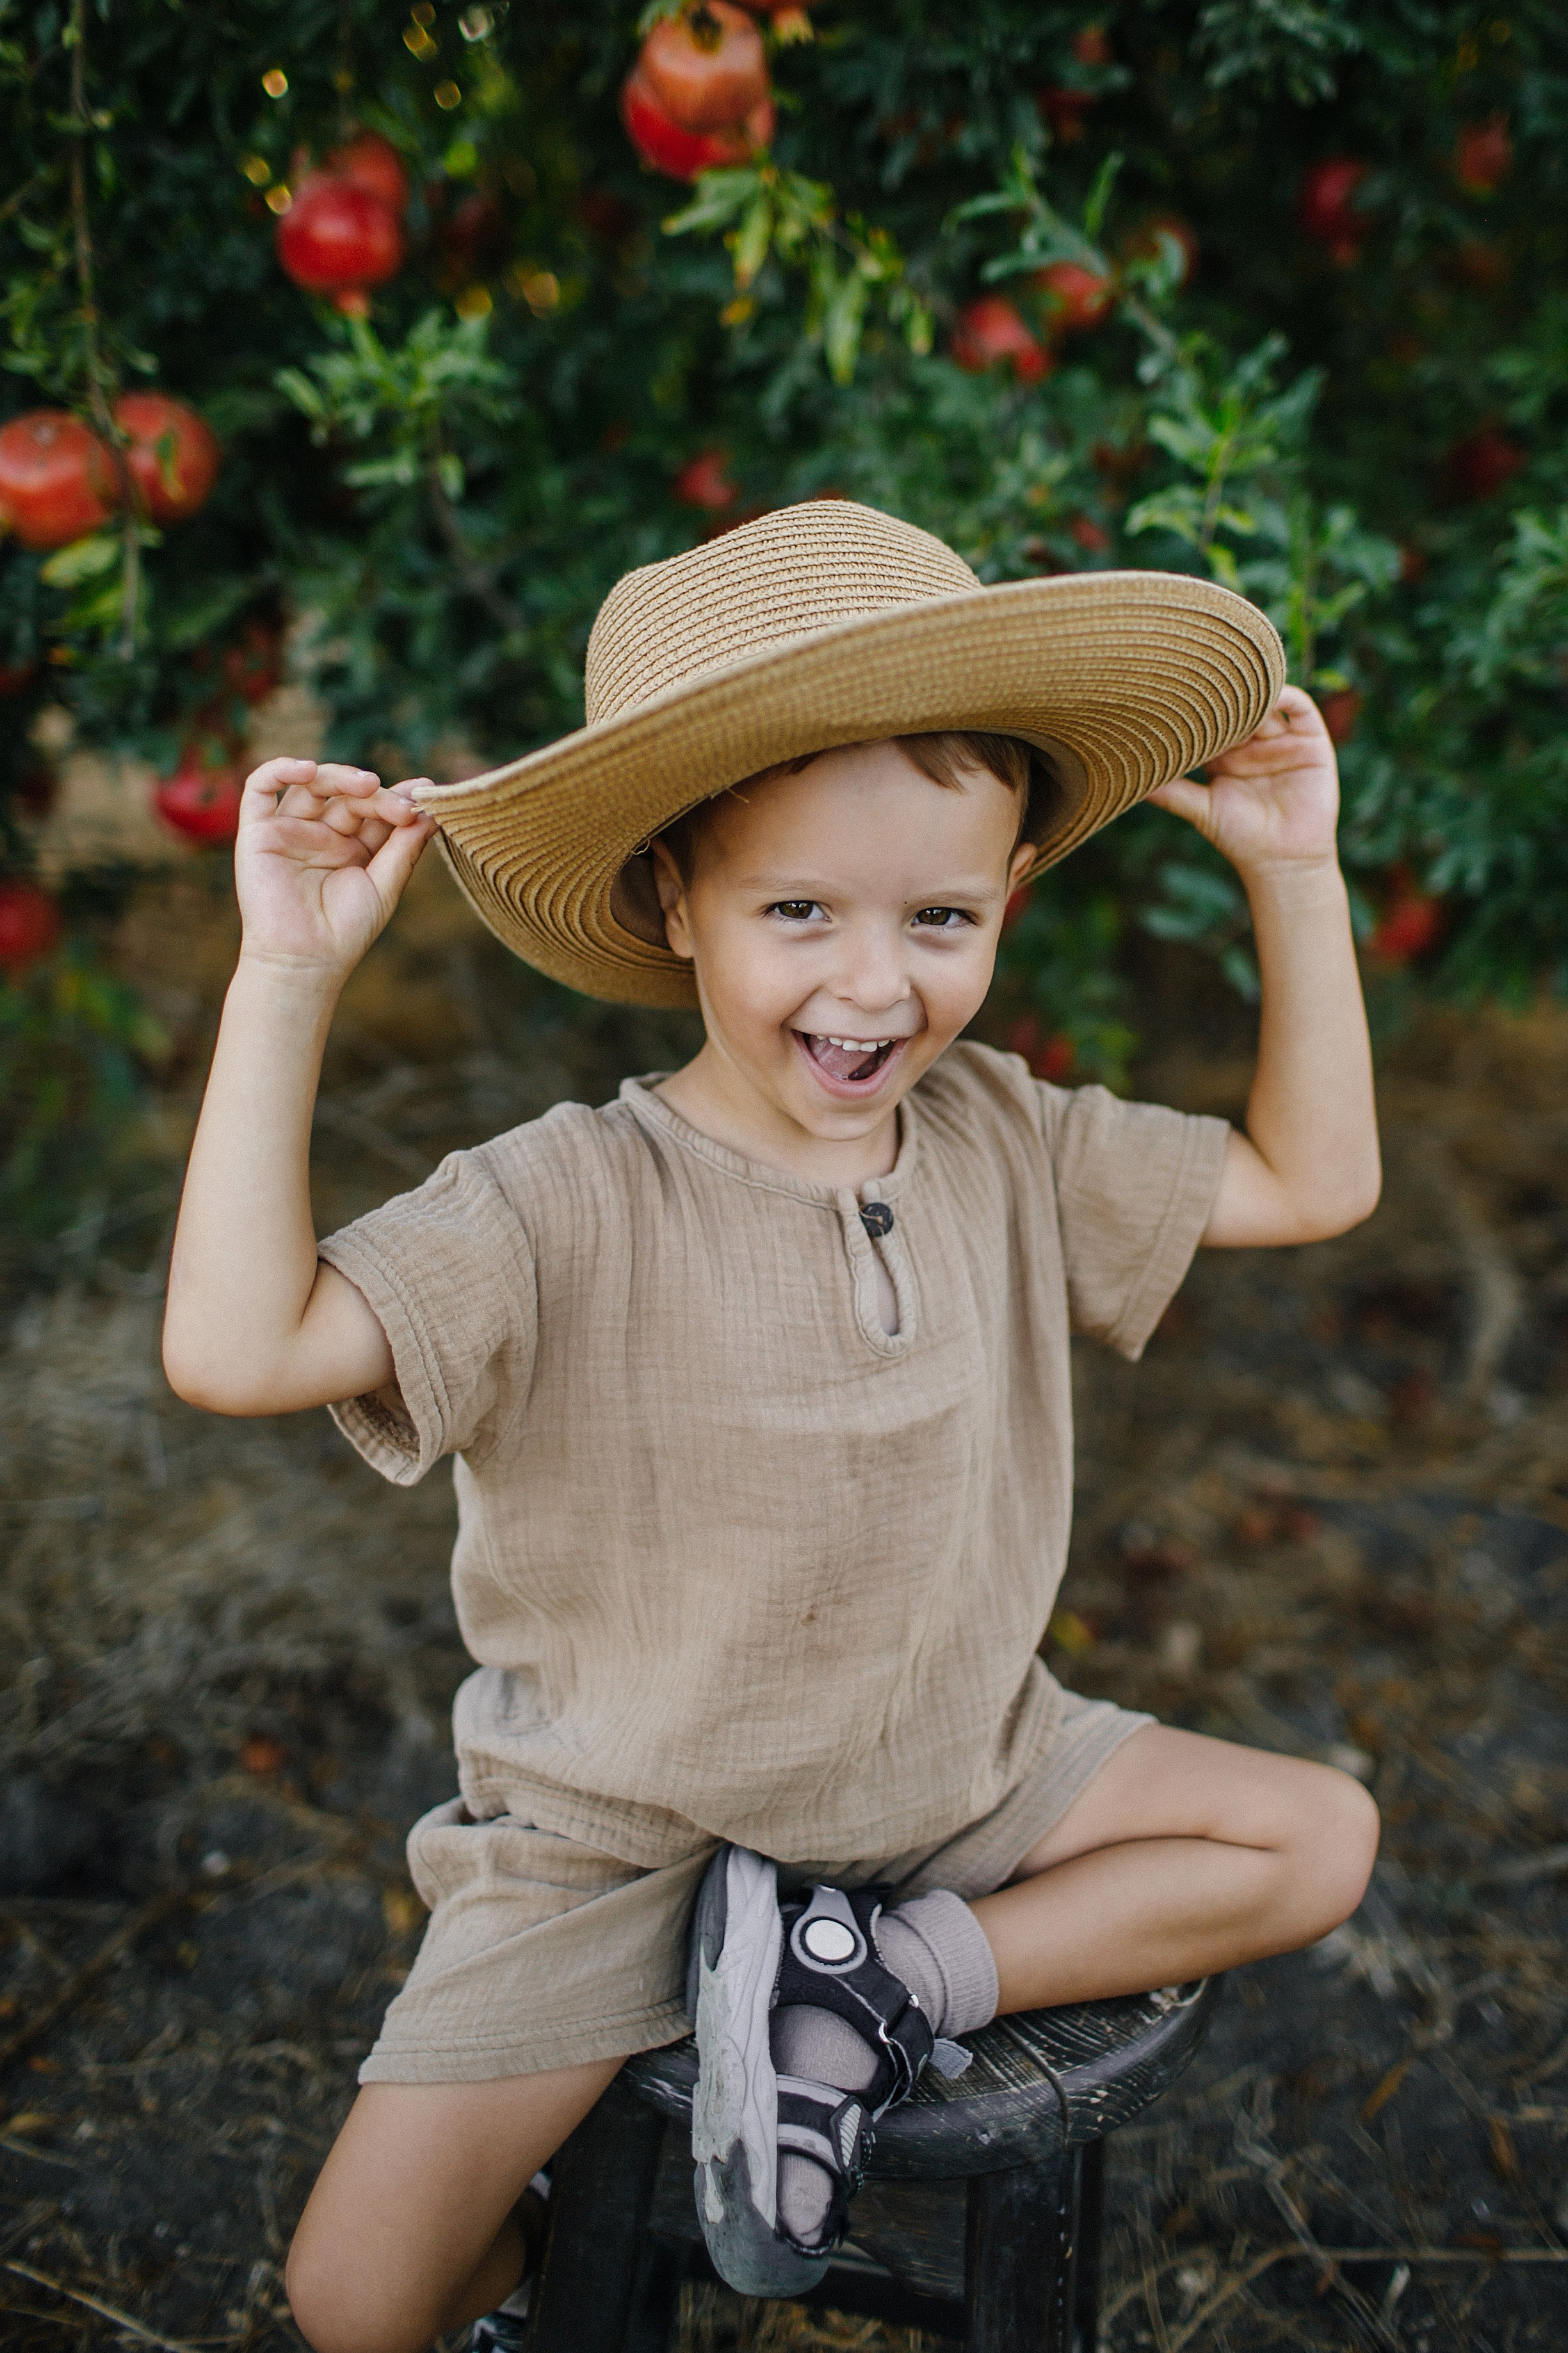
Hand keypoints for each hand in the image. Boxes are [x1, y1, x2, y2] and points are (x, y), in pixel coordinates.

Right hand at [233, 758, 436, 980]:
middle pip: (347, 794)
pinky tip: (307, 770)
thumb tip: (432, 811)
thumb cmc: (345, 932)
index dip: (396, 798)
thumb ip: (405, 847)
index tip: (423, 796)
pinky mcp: (258, 832)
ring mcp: (290, 830)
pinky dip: (280, 769)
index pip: (374, 808)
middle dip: (376, 794)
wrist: (304, 961)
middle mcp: (321, 834)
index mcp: (352, 847)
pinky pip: (259, 787)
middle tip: (400, 807)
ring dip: (340, 776)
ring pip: (311, 784)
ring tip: (367, 785)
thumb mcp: (384, 885)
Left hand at [1147, 686, 1338, 879]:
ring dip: (1254, 690)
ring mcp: (1283, 739)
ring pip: (1268, 701)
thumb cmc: (1239, 838)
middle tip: (1205, 673)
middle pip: (1239, 705)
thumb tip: (1132, 783)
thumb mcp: (1201, 810)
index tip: (1178, 690)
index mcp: (1225, 754)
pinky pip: (1301, 709)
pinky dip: (1287, 696)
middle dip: (1224, 691)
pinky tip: (1270, 692)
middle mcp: (1253, 743)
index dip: (1197, 706)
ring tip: (1236, 679)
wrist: (1283, 860)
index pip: (1211, 719)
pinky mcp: (1311, 741)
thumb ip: (1171, 792)